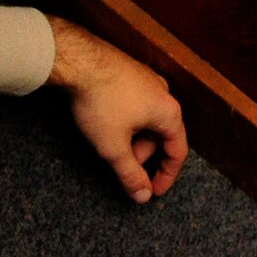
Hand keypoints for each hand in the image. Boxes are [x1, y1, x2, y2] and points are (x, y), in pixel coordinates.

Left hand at [47, 17, 186, 203]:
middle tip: (124, 167)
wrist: (78, 61)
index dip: (166, 175)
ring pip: (147, 119)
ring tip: (111, 146)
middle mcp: (164, 93)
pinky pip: (135, 104)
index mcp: (169, 113)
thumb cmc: (99, 102)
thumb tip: (143, 196)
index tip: (154, 191)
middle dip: (144, 155)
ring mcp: (147, 80)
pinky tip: (106, 124)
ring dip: (133, 138)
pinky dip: (126, 121)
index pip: (178, 151)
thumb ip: (130, 174)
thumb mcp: (113, 147)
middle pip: (162, 135)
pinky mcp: (128, 72)